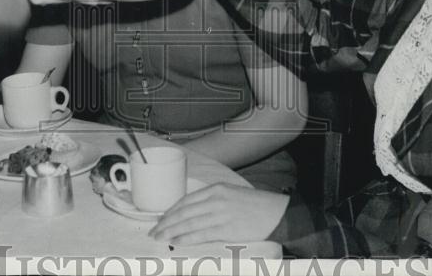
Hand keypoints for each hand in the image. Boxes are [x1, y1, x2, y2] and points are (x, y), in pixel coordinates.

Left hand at [148, 183, 288, 245]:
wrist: (277, 213)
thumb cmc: (255, 206)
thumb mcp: (232, 195)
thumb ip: (213, 201)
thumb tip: (192, 214)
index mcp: (216, 189)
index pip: (186, 200)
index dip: (170, 211)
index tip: (159, 220)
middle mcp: (216, 199)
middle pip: (184, 212)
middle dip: (166, 222)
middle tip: (153, 232)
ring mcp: (221, 214)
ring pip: (189, 223)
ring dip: (171, 231)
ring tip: (160, 238)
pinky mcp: (227, 229)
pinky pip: (201, 234)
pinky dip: (186, 238)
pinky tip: (176, 241)